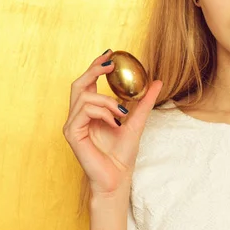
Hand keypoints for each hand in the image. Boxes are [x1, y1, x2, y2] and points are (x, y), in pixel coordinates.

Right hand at [63, 49, 162, 195]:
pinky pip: (84, 112)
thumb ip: (145, 101)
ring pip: (85, 97)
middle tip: (110, 63)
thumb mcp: (138, 121)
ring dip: (107, 101)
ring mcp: (73, 124)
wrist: (119, 176)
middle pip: (78, 84)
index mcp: (91, 111)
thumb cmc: (124, 153)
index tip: (110, 53)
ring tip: (121, 113)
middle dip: (94, 70)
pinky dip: (102, 112)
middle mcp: (78, 116)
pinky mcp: (72, 133)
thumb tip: (157, 81)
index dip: (96, 66)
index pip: (88, 83)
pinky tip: (115, 121)